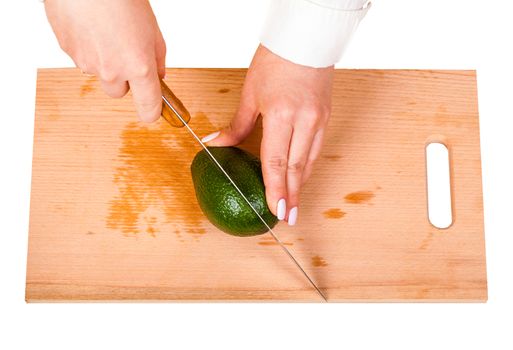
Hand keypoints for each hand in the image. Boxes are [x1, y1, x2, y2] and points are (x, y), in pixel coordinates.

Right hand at [45, 0, 165, 121]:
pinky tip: (92, 28)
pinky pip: (82, 59)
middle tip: (127, 54)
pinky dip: (88, 48)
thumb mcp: (152, 29)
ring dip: (105, 62)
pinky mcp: (68, 52)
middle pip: (119, 93)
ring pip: (99, 75)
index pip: (148, 108)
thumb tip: (159, 76)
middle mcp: (112, 70)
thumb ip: (157, 58)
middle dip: (124, 80)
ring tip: (107, 33)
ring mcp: (87, 63)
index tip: (154, 112)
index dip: (152, 112)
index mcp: (138, 66)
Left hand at [203, 45, 332, 225]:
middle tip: (288, 218)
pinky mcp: (326, 117)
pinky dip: (307, 166)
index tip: (275, 210)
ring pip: (309, 161)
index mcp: (280, 115)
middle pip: (296, 168)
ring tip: (294, 204)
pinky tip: (301, 178)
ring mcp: (318, 120)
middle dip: (292, 196)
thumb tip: (216, 144)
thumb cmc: (275, 62)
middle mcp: (303, 121)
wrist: (305, 41)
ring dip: (301, 185)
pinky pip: (317, 149)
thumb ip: (236, 125)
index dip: (276, 190)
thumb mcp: (250, 94)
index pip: (276, 162)